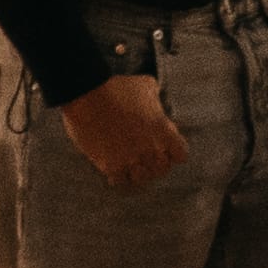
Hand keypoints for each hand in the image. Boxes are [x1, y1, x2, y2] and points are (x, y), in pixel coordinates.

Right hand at [59, 71, 184, 191]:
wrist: (87, 95)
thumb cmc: (116, 87)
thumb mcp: (145, 85)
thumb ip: (155, 95)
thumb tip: (157, 94)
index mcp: (163, 131)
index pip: (180, 155)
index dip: (172, 152)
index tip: (162, 147)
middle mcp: (151, 148)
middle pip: (162, 170)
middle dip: (153, 163)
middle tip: (142, 156)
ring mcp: (132, 159)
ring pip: (142, 179)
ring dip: (136, 173)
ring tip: (128, 165)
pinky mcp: (111, 166)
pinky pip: (120, 182)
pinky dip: (117, 177)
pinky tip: (112, 169)